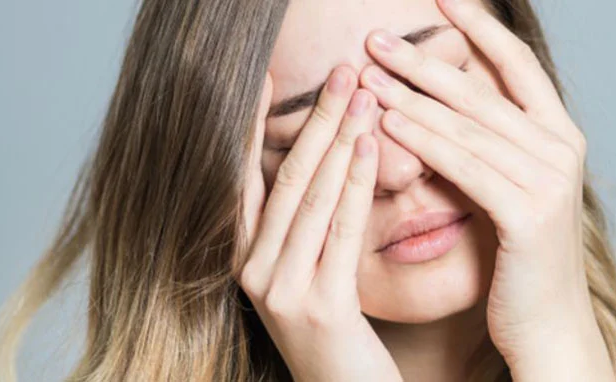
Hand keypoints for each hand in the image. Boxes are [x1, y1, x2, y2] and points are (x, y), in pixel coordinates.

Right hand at [238, 68, 401, 381]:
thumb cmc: (338, 340)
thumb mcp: (311, 276)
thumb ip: (307, 227)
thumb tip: (323, 159)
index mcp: (245, 259)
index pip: (245, 177)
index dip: (254, 124)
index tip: (269, 76)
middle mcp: (253, 272)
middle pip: (285, 177)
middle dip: (317, 120)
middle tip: (343, 70)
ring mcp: (282, 290)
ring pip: (311, 197)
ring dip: (340, 139)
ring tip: (364, 93)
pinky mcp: (320, 306)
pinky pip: (340, 230)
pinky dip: (356, 183)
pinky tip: (370, 148)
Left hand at [359, 0, 612, 379]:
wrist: (547, 326)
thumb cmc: (518, 260)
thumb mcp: (505, 188)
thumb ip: (485, 144)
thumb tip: (434, 98)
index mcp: (560, 136)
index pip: (517, 65)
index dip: (478, 29)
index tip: (439, 0)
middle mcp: (562, 149)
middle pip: (482, 91)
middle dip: (424, 61)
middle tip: (375, 37)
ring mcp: (550, 180)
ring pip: (468, 126)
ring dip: (411, 96)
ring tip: (366, 74)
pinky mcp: (529, 213)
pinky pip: (465, 166)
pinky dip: (425, 141)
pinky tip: (389, 123)